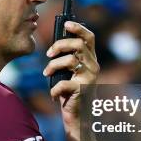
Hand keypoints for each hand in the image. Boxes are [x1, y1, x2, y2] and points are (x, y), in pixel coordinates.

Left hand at [43, 21, 98, 140]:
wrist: (77, 117)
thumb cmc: (69, 92)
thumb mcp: (68, 72)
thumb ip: (65, 58)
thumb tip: (53, 45)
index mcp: (90, 59)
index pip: (89, 37)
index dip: (78, 28)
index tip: (66, 24)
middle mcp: (93, 66)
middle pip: (78, 44)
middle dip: (59, 46)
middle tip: (48, 55)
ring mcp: (89, 78)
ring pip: (70, 60)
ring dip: (53, 66)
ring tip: (46, 74)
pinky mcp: (82, 90)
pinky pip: (64, 83)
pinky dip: (54, 89)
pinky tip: (53, 94)